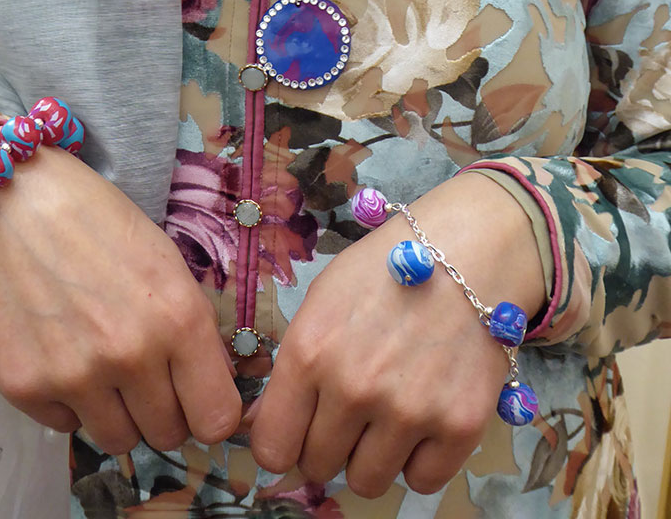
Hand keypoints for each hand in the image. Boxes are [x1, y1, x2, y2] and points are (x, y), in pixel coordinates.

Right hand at [0, 127, 240, 453]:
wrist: (13, 202)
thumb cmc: (99, 223)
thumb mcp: (168, 265)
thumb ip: (193, 331)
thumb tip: (211, 387)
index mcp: (179, 319)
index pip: (218, 418)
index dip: (212, 411)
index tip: (200, 399)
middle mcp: (131, 355)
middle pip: (168, 434)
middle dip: (164, 409)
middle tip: (146, 374)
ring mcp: (74, 376)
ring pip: (119, 440)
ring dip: (118, 411)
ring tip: (102, 363)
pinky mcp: (23, 387)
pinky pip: (66, 426)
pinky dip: (70, 402)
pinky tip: (62, 354)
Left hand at [249, 173, 544, 496]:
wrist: (467, 252)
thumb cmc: (384, 270)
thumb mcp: (321, 300)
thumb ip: (293, 365)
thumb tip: (266, 425)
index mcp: (309, 352)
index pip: (273, 447)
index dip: (282, 443)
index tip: (296, 433)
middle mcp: (354, 389)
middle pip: (319, 467)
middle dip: (328, 444)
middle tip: (350, 411)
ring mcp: (408, 412)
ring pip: (367, 482)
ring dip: (371, 455)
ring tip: (387, 412)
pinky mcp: (460, 426)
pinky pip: (422, 482)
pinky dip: (418, 458)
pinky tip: (422, 418)